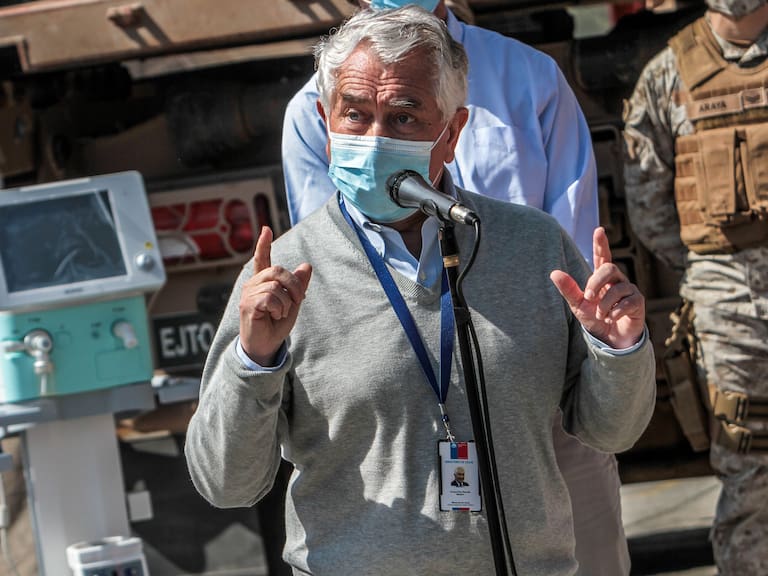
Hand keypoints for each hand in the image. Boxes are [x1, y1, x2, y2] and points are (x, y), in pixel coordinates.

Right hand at [239, 227, 311, 365]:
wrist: (266, 346)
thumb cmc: (276, 324)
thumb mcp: (293, 303)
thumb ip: (298, 285)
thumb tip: (307, 266)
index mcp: (263, 282)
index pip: (262, 259)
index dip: (264, 244)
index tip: (266, 229)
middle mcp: (253, 284)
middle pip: (278, 271)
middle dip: (294, 284)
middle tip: (299, 299)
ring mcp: (248, 294)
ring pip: (276, 287)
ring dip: (286, 303)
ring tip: (280, 314)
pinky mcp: (247, 305)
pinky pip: (270, 298)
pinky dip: (279, 309)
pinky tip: (274, 316)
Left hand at [549, 227, 644, 348]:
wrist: (610, 339)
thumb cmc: (595, 318)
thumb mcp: (578, 305)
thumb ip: (569, 289)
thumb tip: (554, 273)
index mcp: (602, 278)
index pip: (603, 256)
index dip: (601, 243)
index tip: (599, 230)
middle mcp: (617, 279)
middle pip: (610, 268)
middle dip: (596, 282)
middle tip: (589, 298)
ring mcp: (629, 289)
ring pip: (618, 288)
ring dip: (604, 305)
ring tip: (601, 316)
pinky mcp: (638, 302)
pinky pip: (627, 302)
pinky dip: (615, 312)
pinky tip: (612, 319)